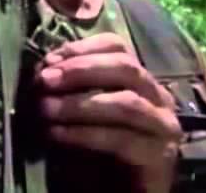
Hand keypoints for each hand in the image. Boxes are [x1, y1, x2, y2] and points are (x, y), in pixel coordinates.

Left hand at [37, 33, 181, 192]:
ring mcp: (163, 127)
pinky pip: (121, 139)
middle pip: (126, 67)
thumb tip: (42, 71)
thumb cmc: (101, 158)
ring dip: (80, 104)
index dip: (82, 48)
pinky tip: (57, 135)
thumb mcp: (81, 118)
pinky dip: (84, 134)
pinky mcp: (158, 157)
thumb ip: (69, 93)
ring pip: (126, 102)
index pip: (119, 47)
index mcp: (142, 82)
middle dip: (81, 69)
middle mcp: (159, 98)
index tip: (48, 60)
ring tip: (45, 109)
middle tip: (45, 80)